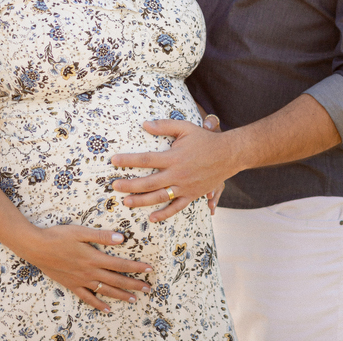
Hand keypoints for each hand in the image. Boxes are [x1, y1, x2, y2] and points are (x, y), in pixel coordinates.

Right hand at [20, 224, 152, 311]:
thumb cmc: (58, 236)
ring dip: (120, 295)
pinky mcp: (71, 285)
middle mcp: (90, 272)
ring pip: (105, 291)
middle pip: (116, 280)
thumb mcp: (80, 232)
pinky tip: (106, 309)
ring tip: (133, 300)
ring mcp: (81, 281)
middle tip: (148, 289)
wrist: (36, 247)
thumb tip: (122, 238)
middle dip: (134, 285)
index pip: (120, 264)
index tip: (149, 269)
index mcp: (94, 258)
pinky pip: (87, 298)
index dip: (136, 267)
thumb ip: (101, 236)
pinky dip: (98, 304)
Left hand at [110, 118, 238, 222]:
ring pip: (159, 197)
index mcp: (174, 157)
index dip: (128, 160)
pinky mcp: (192, 195)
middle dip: (129, 185)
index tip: (114, 161)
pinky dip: (164, 214)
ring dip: (141, 201)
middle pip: (148, 182)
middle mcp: (177, 174)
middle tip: (114, 186)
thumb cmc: (205, 139)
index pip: (146, 159)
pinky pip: (176, 207)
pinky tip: (152, 218)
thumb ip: (165, 125)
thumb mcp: (185, 128)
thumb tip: (144, 124)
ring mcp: (185, 187)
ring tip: (126, 202)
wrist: (228, 155)